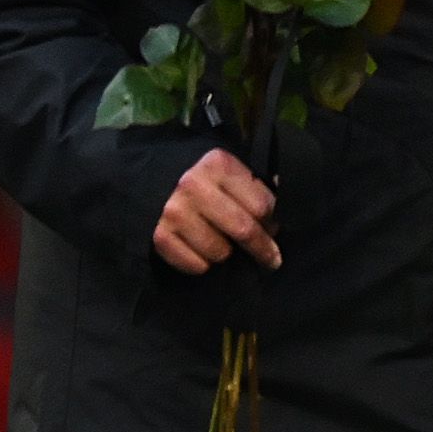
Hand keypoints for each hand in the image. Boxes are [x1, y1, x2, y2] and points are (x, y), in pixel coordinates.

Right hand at [153, 148, 280, 274]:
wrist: (144, 182)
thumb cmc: (198, 178)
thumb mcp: (226, 170)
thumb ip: (254, 184)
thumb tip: (288, 200)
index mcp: (217, 165)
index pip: (262, 205)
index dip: (272, 221)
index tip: (273, 229)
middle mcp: (193, 186)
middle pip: (244, 230)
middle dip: (262, 249)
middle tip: (271, 259)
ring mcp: (174, 212)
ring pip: (220, 252)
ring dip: (225, 253)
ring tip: (220, 242)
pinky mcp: (159, 236)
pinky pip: (196, 266)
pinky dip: (202, 264)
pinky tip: (199, 250)